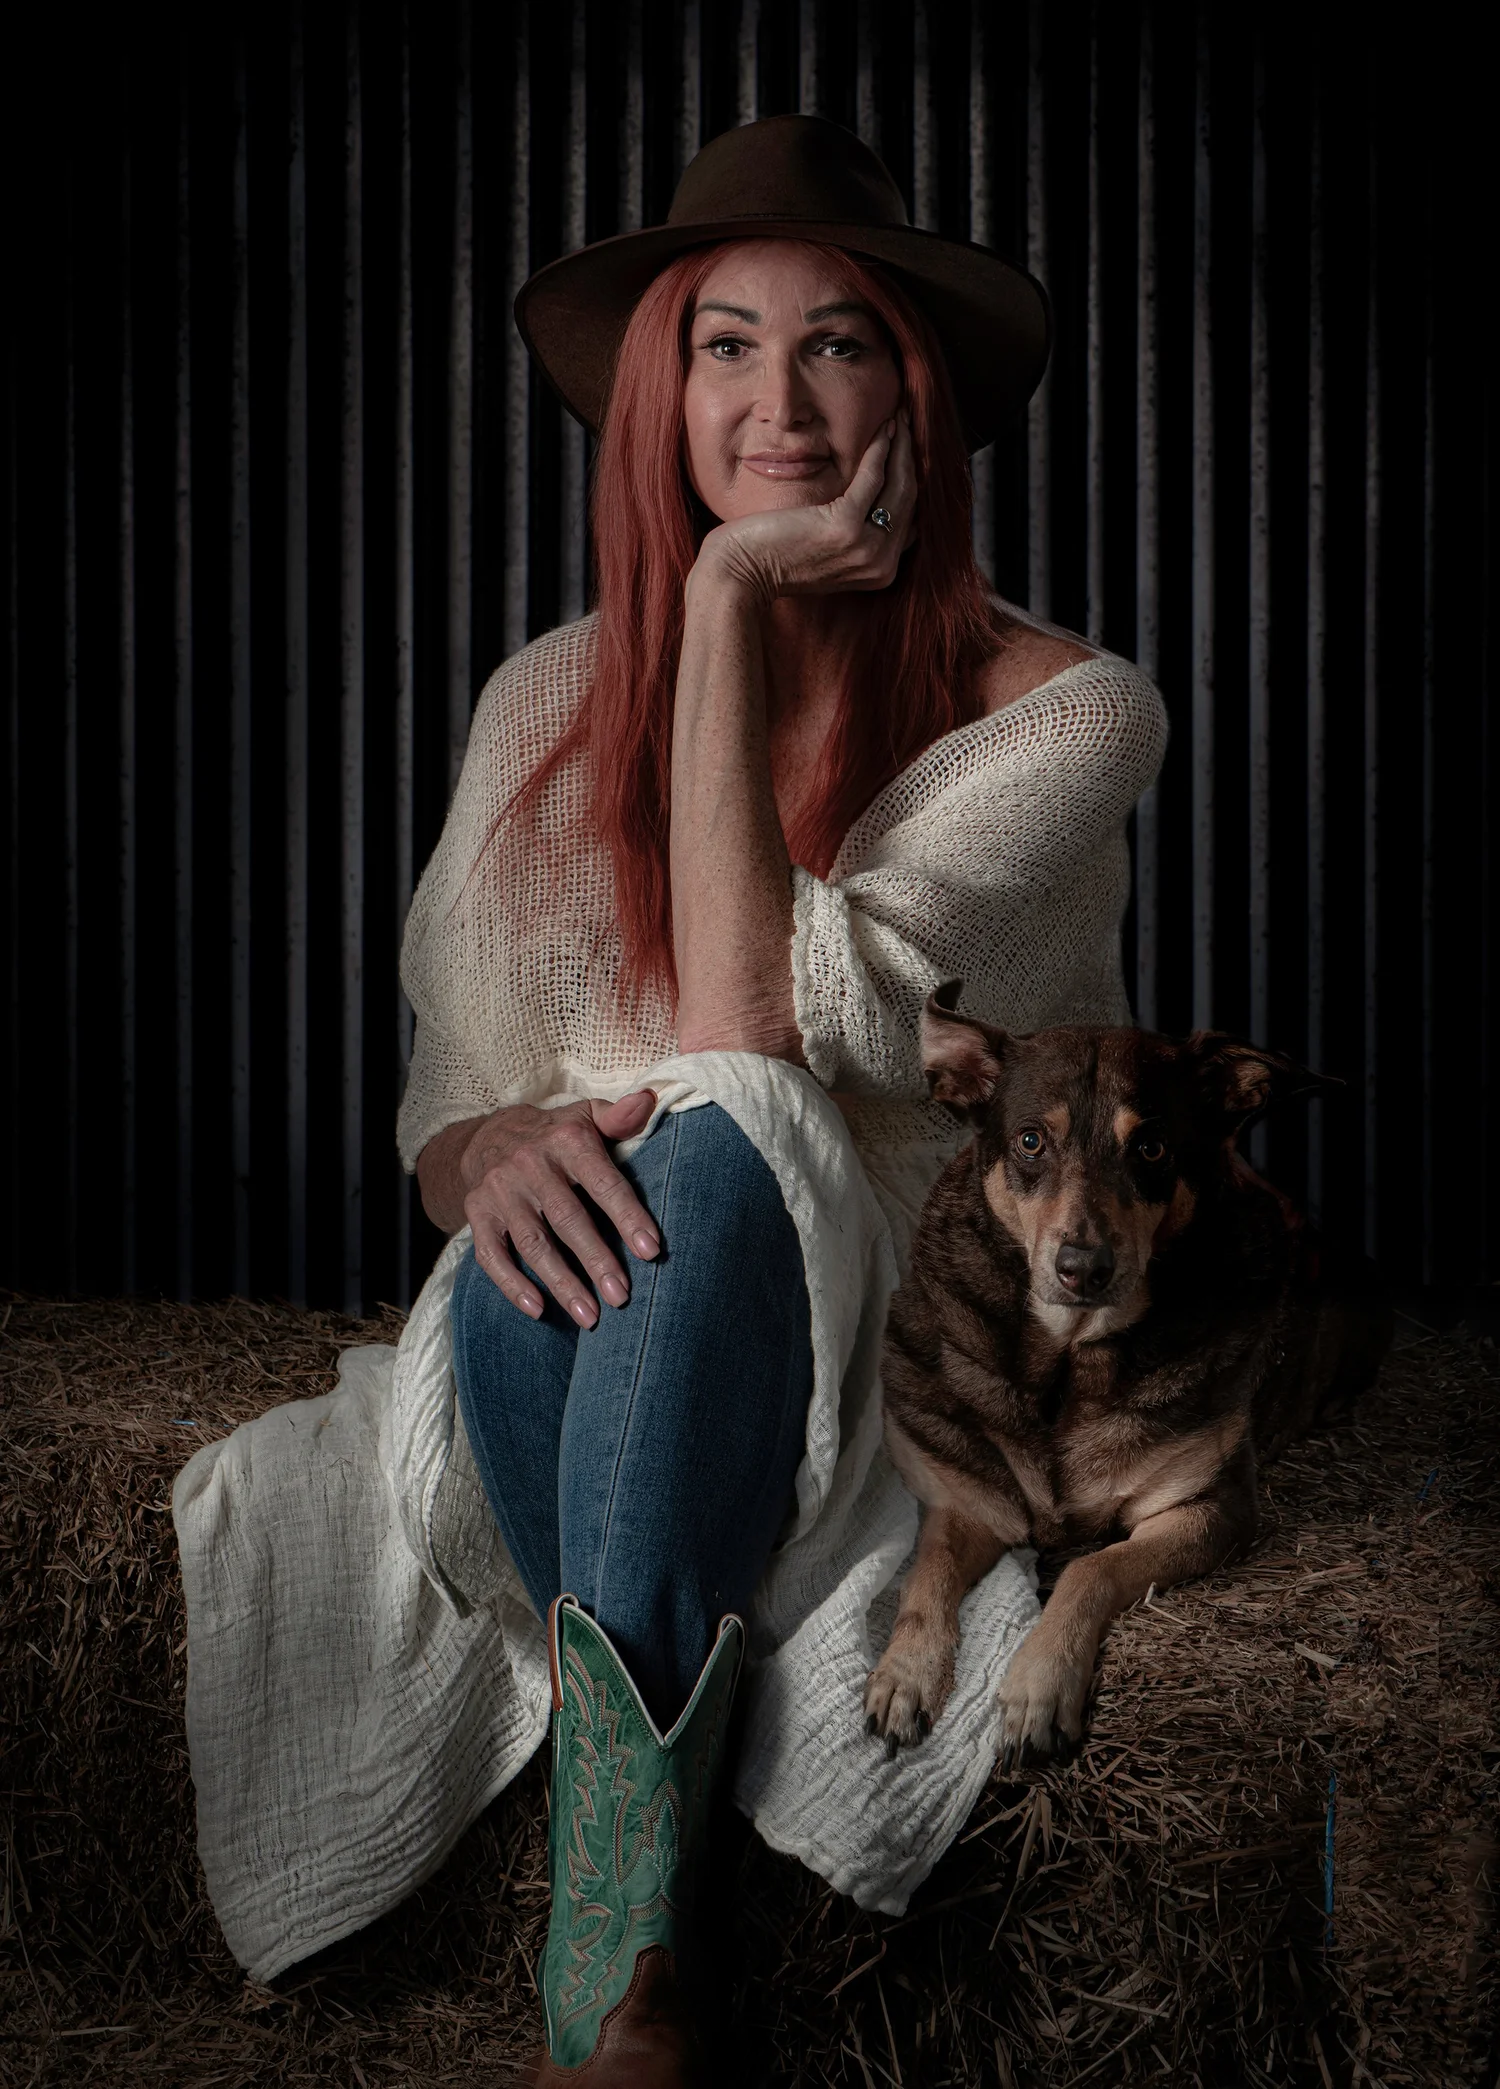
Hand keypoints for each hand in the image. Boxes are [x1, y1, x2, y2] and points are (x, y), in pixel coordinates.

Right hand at [459, 1090, 659, 1326]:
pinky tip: (538, 1310)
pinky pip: (491, 1256)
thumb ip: (620, 1117)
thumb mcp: (587, 1117)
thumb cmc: (556, 1135)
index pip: (602, 1182)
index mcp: (566, 1141)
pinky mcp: (478, 1215)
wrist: (488, 1137)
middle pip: (567, 1219)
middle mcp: (529, 1165)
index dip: (627, 1217)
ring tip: (590, 1317)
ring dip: (561, 1283)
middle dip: (596, 1260)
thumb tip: (650, 1099)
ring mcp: (501, 1192)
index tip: (651, 1251)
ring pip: (533, 1244)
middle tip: (622, 1297)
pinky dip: (512, 1285)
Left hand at [690, 410, 917, 605]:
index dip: (909, 482)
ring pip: (898, 486)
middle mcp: (881, 565)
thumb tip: (874, 502)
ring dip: (900, 447)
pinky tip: (882, 429)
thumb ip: (856, 537)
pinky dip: (880, 449)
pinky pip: (872, 477)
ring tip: (898, 419)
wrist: (742, 574)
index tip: (906, 452)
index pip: (909, 521)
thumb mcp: (827, 552)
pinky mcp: (845, 526)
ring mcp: (866, 548)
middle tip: (907, 425)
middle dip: (910, 458)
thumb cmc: (775, 559)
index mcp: (880, 572)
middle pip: (907, 501)